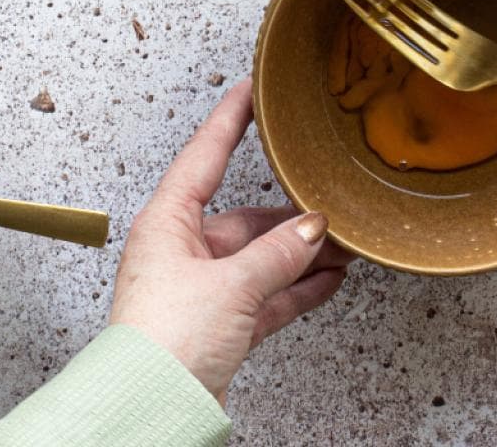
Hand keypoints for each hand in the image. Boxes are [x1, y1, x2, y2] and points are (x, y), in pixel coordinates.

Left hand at [109, 79, 352, 400]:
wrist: (151, 407)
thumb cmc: (164, 342)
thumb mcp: (232, 285)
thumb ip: (279, 254)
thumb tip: (313, 228)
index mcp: (166, 224)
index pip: (204, 157)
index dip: (230, 121)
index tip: (250, 90)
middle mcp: (180, 250)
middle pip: (245, 218)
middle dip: (291, 216)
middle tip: (331, 203)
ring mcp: (200, 289)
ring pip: (260, 259)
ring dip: (301, 255)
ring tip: (344, 244)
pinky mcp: (218, 325)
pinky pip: (265, 295)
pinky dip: (296, 288)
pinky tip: (329, 279)